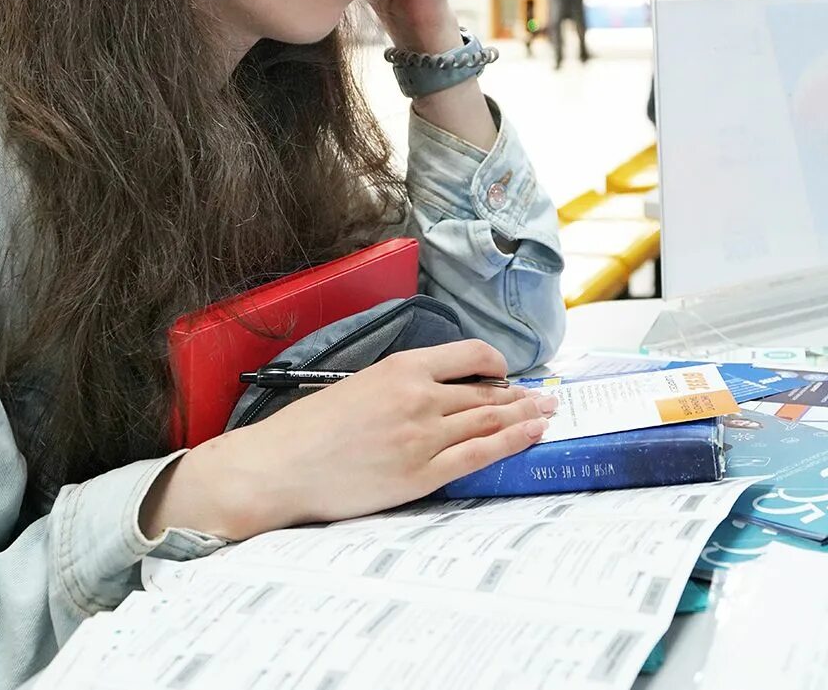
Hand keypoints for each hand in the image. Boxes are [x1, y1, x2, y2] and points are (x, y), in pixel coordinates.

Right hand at [142, 340, 552, 539]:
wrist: (281, 468)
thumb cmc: (310, 429)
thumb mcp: (359, 385)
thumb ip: (401, 385)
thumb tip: (436, 392)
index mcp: (402, 368)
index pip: (468, 355)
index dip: (495, 362)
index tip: (506, 370)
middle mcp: (420, 397)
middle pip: (485, 392)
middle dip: (519, 394)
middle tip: (544, 394)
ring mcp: (424, 436)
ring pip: (489, 420)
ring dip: (524, 415)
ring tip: (547, 412)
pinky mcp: (422, 474)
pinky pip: (479, 454)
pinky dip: (511, 442)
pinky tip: (532, 435)